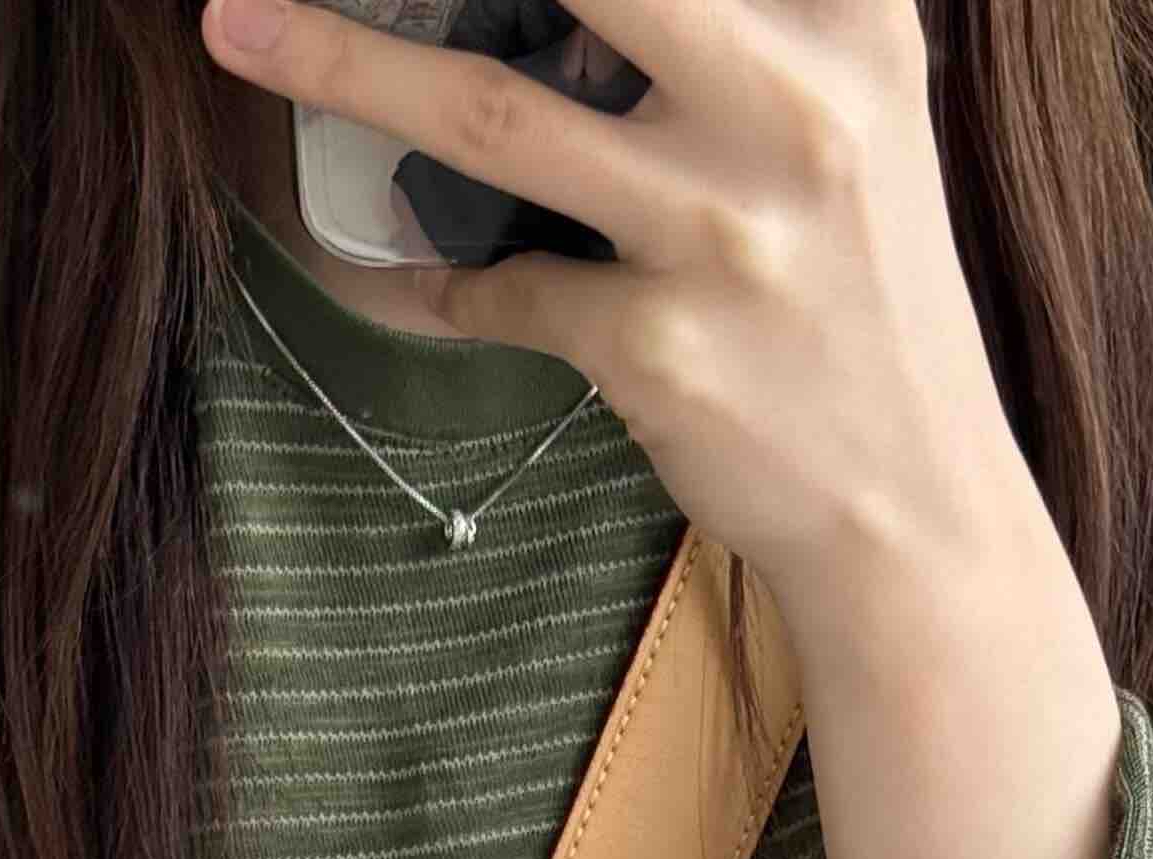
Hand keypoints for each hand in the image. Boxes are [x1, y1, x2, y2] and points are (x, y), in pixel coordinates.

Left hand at [199, 0, 1035, 601]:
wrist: (917, 515)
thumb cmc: (867, 299)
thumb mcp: (855, 108)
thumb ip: (751, 19)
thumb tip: (569, 3)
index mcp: (848, 15)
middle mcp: (796, 101)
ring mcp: (723, 230)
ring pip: (487, 107)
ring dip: (340, 63)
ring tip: (234, 24)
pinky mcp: (662, 348)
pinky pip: (493, 290)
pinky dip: (423, 277)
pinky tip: (383, 260)